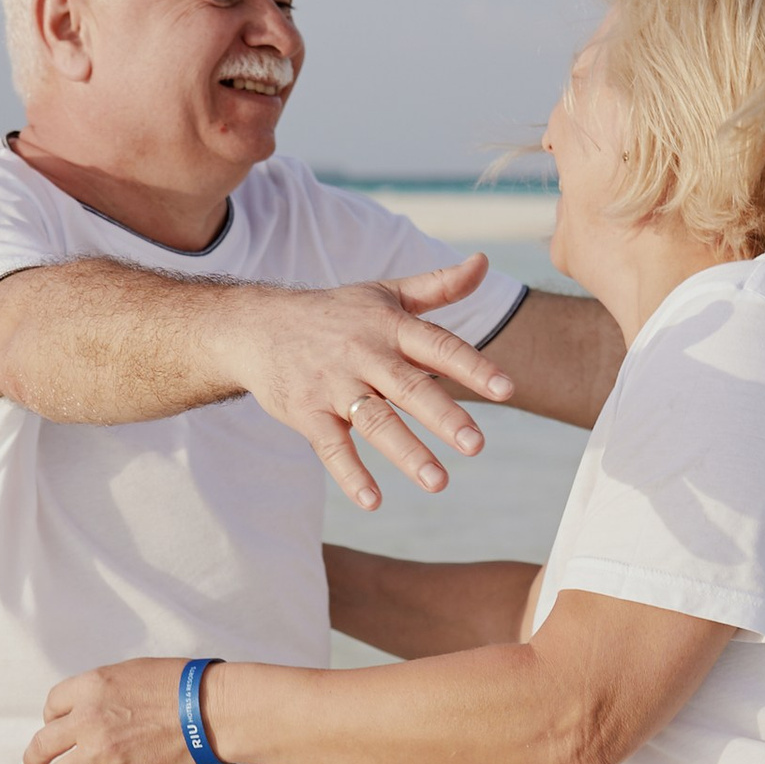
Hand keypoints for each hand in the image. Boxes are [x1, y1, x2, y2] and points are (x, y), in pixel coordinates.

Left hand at [26, 660, 200, 763]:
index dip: (50, 719)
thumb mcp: (133, 672)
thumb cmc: (182, 685)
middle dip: (34, 758)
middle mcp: (90, 718)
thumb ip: (106, 691)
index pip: (53, 705)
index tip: (54, 729)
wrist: (211, 708)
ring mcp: (105, 751)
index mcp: (92, 686)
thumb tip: (95, 710)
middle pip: (45, 743)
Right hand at [233, 257, 513, 509]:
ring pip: (375, 421)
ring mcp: (334, 386)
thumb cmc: (335, 314)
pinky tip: (373, 501)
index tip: (506, 389)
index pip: (439, 345)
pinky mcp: (307, 414)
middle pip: (410, 387)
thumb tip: (484, 262)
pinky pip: (331, 448)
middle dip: (444, 417)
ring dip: (407, 452)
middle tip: (476, 446)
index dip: (473, 366)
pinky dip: (350, 475)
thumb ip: (439, 286)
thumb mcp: (386, 293)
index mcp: (390, 327)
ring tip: (438, 482)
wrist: (258, 327)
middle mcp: (365, 355)